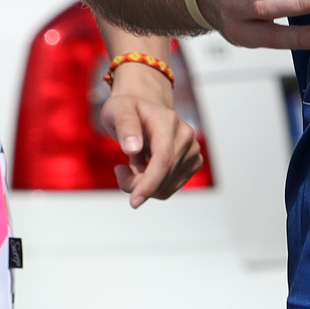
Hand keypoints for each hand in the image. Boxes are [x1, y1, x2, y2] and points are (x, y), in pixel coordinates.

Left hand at [103, 62, 203, 206]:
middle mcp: (185, 135)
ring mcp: (192, 149)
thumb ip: (124, 126)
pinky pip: (170, 188)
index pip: (164, 158)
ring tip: (131, 166)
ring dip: (144, 186)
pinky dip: (153, 186)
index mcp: (167, 120)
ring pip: (167, 187)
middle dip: (138, 184)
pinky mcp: (193, 162)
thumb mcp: (117, 110)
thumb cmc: (127, 109)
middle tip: (121, 172)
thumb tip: (133, 148)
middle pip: (164, 176)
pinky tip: (145, 168)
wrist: (143, 108)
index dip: (150, 183)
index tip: (134, 201)